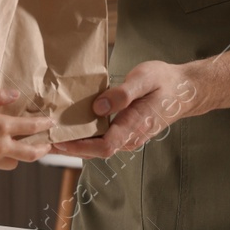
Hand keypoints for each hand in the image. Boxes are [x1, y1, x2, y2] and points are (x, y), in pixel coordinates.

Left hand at [50, 61, 202, 158]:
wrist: (185, 90)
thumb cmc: (165, 82)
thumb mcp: (144, 79)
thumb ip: (123, 94)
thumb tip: (99, 107)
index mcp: (134, 125)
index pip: (104, 146)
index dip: (80, 147)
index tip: (58, 142)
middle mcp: (131, 136)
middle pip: (96, 151)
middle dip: (71, 148)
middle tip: (44, 141)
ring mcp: (130, 136)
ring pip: (99, 146)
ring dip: (77, 143)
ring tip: (52, 135)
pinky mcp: (128, 131)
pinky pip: (105, 139)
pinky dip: (87, 136)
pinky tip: (73, 127)